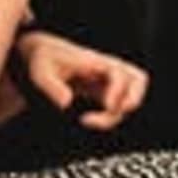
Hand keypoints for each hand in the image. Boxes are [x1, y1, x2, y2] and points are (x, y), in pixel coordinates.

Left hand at [20, 31, 142, 129]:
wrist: (41, 56)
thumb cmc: (42, 60)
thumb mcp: (40, 72)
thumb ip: (51, 87)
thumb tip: (66, 104)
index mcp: (95, 61)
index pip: (119, 73)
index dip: (118, 91)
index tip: (107, 107)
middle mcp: (106, 69)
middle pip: (138, 79)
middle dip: (134, 99)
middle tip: (114, 112)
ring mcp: (106, 81)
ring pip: (131, 95)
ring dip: (119, 112)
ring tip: (93, 121)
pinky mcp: (102, 92)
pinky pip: (117, 104)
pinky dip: (109, 116)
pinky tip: (85, 120)